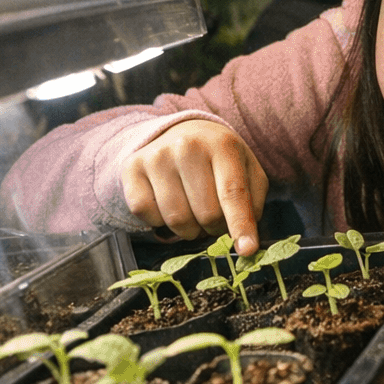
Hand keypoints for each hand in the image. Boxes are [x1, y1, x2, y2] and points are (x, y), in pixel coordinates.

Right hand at [121, 119, 267, 255]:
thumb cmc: (219, 159)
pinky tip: (168, 206)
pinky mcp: (131, 168)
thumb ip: (251, 203)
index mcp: (222, 145)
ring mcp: (156, 156)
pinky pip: (146, 215)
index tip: (247, 251)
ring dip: (189, 230)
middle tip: (214, 220)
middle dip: (214, 227)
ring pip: (176, 220)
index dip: (240, 225)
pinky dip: (160, 222)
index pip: (233, 193)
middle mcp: (187, 146)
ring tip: (194, 214)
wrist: (181, 133)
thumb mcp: (247, 171)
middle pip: (206, 213)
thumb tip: (245, 243)